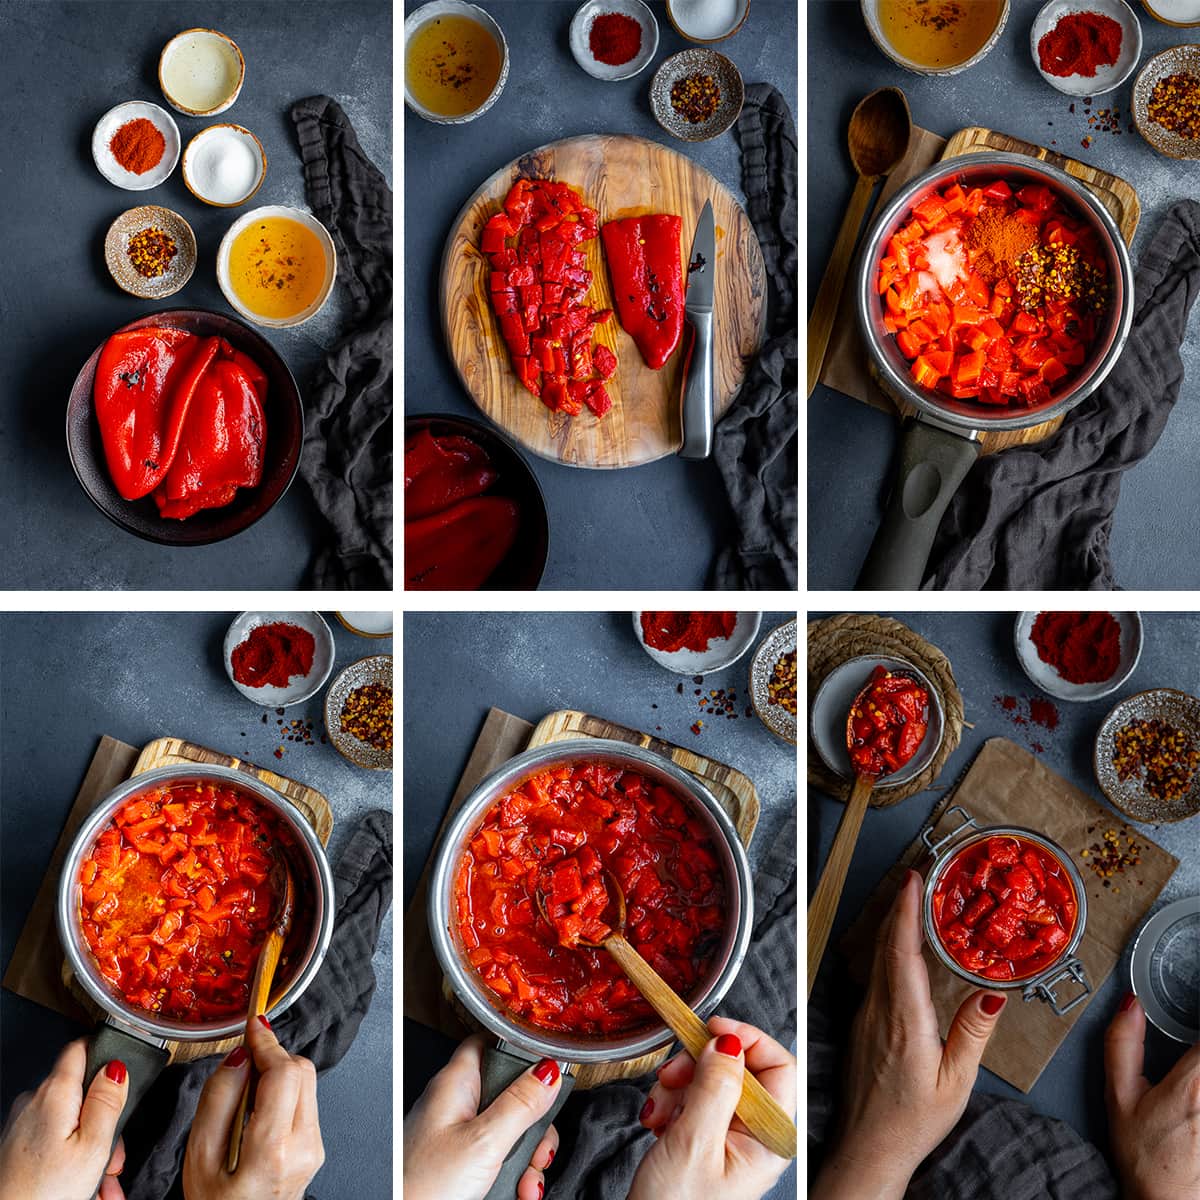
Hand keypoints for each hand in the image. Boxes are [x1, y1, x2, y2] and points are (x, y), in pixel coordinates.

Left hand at [0, 1039, 128, 1199]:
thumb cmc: (45, 1193)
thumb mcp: (94, 1145)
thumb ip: (107, 1100)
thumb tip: (116, 1067)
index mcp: (54, 1093)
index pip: (79, 1048)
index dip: (104, 1054)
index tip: (121, 1076)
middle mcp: (32, 1102)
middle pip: (80, 1093)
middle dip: (103, 1121)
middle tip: (113, 1155)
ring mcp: (21, 1124)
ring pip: (69, 1121)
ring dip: (90, 1146)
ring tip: (101, 1182)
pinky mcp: (16, 1146)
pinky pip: (53, 1140)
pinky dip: (70, 1157)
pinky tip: (82, 1185)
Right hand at [182, 1015, 322, 1199]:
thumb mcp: (199, 1157)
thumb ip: (217, 1100)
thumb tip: (238, 1056)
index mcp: (272, 1149)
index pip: (284, 1073)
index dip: (268, 1043)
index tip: (254, 1025)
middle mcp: (304, 1146)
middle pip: (302, 1071)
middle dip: (274, 1057)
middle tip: (244, 1063)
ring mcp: (314, 1148)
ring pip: (307, 1083)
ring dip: (279, 1074)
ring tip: (246, 1095)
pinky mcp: (316, 1147)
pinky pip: (306, 1101)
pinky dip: (285, 1093)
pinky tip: (259, 1111)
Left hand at [404, 1035, 559, 1199]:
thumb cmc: (422, 1186)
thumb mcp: (485, 1141)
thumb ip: (520, 1102)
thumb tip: (548, 1070)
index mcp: (455, 1084)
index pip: (491, 1042)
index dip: (521, 1049)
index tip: (548, 1071)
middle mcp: (456, 1104)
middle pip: (511, 1093)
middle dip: (534, 1124)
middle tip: (539, 1148)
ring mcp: (457, 1135)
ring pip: (510, 1130)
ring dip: (528, 1157)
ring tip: (528, 1180)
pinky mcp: (460, 1163)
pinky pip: (498, 1157)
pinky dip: (514, 1174)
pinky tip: (518, 1190)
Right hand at [630, 1016, 794, 1199]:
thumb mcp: (694, 1143)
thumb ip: (714, 1087)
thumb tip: (728, 1041)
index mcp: (769, 1139)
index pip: (779, 1066)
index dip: (747, 1040)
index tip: (712, 1028)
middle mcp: (756, 1136)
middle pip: (739, 1069)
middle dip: (699, 1065)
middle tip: (673, 1074)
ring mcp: (731, 1138)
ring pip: (712, 1080)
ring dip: (679, 1085)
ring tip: (659, 1109)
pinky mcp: (707, 1140)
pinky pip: (694, 1100)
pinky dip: (671, 1101)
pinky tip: (658, 1121)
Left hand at [812, 870, 1006, 1199]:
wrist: (870, 1148)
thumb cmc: (914, 1121)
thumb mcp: (957, 1081)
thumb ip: (973, 1033)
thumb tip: (993, 992)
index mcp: (904, 1019)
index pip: (902, 951)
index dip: (906, 911)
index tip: (913, 880)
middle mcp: (878, 1010)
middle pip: (887, 947)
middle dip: (901, 908)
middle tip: (919, 879)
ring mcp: (865, 1015)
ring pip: (879, 960)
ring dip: (896, 929)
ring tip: (915, 904)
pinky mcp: (863, 1024)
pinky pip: (876, 977)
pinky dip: (891, 954)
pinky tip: (905, 951)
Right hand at [1105, 991, 1199, 1199]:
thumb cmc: (1145, 1157)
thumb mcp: (1118, 1097)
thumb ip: (1121, 1045)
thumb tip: (1130, 1007)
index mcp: (1193, 1082)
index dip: (1197, 1016)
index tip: (1189, 1016)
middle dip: (1198, 1051)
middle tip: (1188, 1059)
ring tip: (1190, 1075)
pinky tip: (1194, 1089)